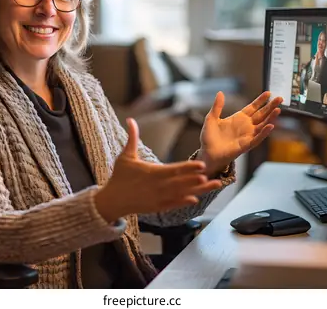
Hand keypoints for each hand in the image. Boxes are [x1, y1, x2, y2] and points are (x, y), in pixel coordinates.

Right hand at [95, 118, 221, 222]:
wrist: (112, 200)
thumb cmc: (119, 177)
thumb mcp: (125, 156)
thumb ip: (132, 138)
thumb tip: (130, 119)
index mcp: (152, 173)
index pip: (174, 170)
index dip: (188, 168)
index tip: (202, 165)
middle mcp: (158, 186)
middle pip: (182, 183)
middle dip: (197, 180)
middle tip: (214, 177)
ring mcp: (158, 198)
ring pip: (182, 194)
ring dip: (198, 190)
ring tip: (214, 185)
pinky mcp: (157, 207)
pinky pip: (173, 204)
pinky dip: (184, 202)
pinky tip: (195, 199)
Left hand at [198, 91, 282, 176]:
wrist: (207, 153)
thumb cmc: (209, 138)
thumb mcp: (211, 119)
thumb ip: (217, 107)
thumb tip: (220, 92)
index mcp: (238, 119)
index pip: (252, 107)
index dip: (260, 100)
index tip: (269, 93)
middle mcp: (245, 126)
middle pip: (261, 114)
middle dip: (270, 106)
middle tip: (280, 98)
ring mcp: (247, 135)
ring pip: (262, 125)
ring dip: (270, 118)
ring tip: (278, 109)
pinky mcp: (246, 145)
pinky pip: (257, 138)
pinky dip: (264, 133)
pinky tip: (270, 126)